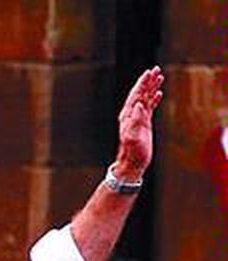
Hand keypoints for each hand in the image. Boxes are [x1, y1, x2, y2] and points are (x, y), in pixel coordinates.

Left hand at [113, 67, 163, 181]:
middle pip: (140, 94)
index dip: (142, 83)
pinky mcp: (144, 124)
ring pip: (145, 99)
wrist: (132, 163)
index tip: (149, 72)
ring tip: (159, 77)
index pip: (135, 95)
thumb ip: (136, 120)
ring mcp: (138, 119)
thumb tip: (138, 104)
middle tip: (155, 69)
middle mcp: (131, 115)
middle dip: (147, 81)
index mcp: (127, 116)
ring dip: (151, 88)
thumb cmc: (131, 152)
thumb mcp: (133, 136)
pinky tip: (158, 93)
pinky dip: (154, 99)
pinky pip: (149, 108)